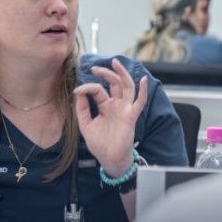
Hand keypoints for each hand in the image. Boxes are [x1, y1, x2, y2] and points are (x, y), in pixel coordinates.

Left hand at [74, 59, 147, 176]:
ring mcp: (125, 109)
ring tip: (115, 63)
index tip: (77, 90)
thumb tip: (79, 92)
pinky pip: (140, 102)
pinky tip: (143, 80)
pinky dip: (143, 91)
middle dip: (106, 73)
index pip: (98, 90)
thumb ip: (82, 109)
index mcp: (105, 106)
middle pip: (114, 83)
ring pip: (127, 87)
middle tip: (95, 68)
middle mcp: (116, 105)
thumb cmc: (100, 144)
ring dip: (122, 74)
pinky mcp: (131, 116)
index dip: (87, 87)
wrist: (109, 159)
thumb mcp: (85, 124)